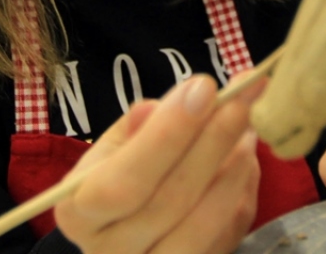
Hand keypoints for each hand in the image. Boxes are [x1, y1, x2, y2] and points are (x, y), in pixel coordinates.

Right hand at [53, 74, 262, 253]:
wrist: (126, 230)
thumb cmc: (119, 175)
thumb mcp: (116, 146)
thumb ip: (143, 125)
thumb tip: (176, 102)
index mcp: (77, 211)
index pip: (122, 181)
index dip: (167, 135)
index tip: (204, 87)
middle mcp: (107, 251)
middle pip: (168, 201)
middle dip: (212, 141)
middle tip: (242, 97)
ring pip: (202, 226)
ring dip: (234, 171)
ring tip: (248, 128)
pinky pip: (224, 239)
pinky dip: (240, 196)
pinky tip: (245, 160)